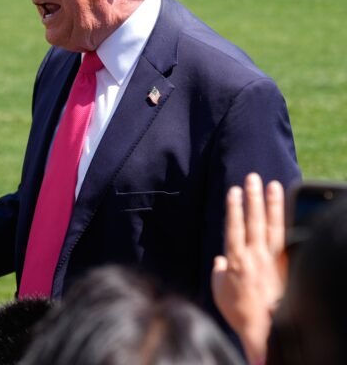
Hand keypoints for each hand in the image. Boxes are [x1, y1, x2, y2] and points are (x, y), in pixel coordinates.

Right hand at [211, 173, 284, 364]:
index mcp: (235, 260)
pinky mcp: (287, 266)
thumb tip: (220, 262)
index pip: (234, 226)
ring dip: (272, 204)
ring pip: (273, 225)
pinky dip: (288, 223)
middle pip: (254, 220)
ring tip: (273, 185)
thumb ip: (218, 272)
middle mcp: (255, 255)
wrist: (268, 329)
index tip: (234, 190)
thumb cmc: (240, 313)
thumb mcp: (219, 291)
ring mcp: (273, 260)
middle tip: (253, 178)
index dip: (234, 207)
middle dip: (253, 197)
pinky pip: (288, 239)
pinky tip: (290, 212)